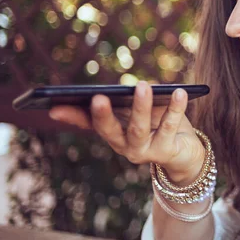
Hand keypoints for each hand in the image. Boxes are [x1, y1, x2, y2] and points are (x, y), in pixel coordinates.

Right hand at [49, 81, 204, 183]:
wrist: (185, 154)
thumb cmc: (158, 126)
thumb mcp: (137, 112)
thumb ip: (123, 101)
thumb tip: (114, 87)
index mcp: (113, 133)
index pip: (88, 124)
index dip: (71, 116)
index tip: (54, 106)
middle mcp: (124, 146)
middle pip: (110, 130)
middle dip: (103, 115)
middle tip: (98, 96)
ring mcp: (144, 151)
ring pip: (139, 128)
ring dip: (140, 106)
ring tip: (143, 85)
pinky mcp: (166, 152)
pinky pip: (170, 126)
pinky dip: (175, 108)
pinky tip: (179, 92)